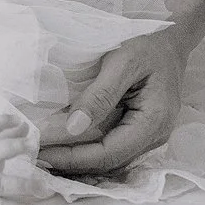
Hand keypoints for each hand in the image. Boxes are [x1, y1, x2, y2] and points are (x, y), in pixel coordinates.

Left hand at [37, 27, 188, 175]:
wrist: (170, 41)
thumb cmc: (148, 46)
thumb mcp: (122, 62)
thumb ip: (100, 95)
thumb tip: (73, 127)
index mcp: (153, 121)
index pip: (109, 153)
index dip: (73, 158)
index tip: (41, 153)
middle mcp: (154, 137)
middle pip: (108, 162)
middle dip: (71, 163)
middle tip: (34, 156)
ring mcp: (148, 137)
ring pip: (108, 159)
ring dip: (77, 159)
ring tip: (44, 153)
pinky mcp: (139, 131)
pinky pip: (110, 147)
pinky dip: (86, 149)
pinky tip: (64, 145)